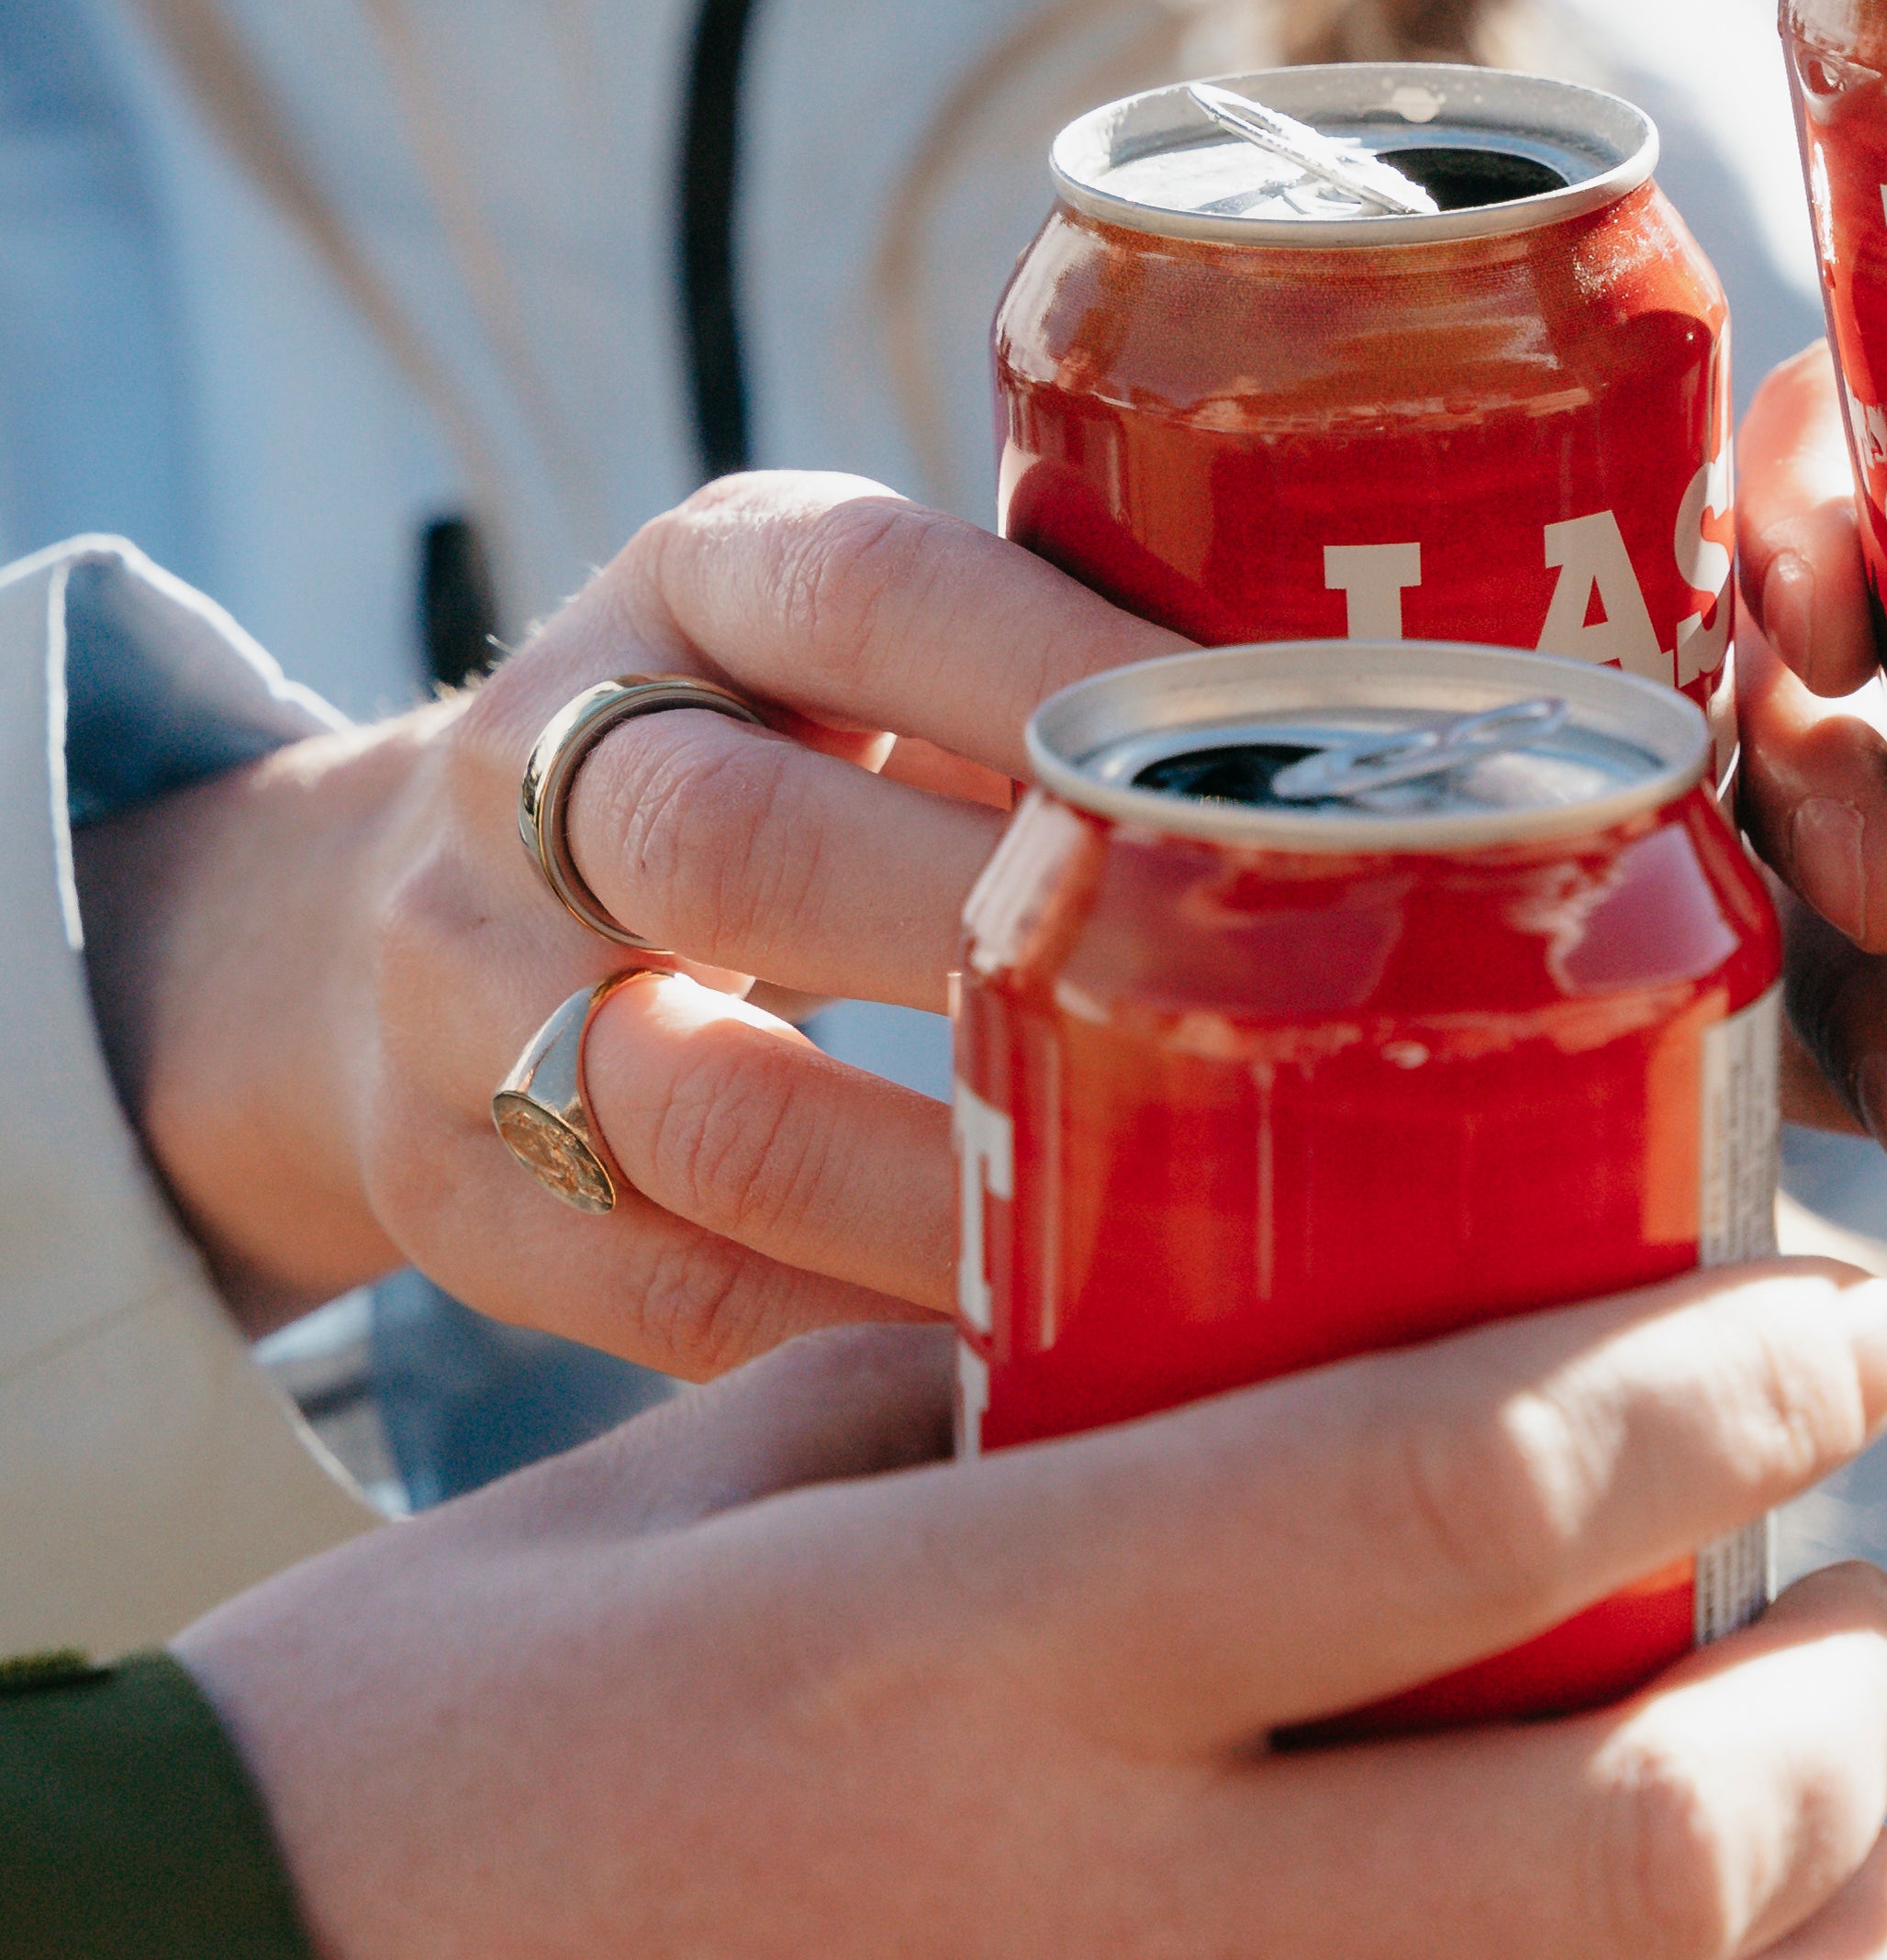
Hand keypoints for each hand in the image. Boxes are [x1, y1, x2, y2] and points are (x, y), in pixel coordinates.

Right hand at [75, 473, 1174, 1364]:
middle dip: (993, 942)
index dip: (1052, 671)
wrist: (403, 902)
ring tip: (1168, 1245)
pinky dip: (868, 1344)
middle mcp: (532, 770)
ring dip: (945, 1196)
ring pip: (697, 1106)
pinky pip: (676, 1295)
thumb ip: (1071, 679)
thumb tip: (1410, 766)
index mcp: (690, 586)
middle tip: (1239, 1023)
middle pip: (733, 849)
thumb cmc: (781, 766)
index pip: (861, 594)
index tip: (1259, 760)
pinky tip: (1041, 1374)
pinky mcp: (455, 1196)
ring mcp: (462, 993)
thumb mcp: (876, 659)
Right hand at [178, 1261, 1886, 1959]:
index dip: (1737, 1378)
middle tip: (1875, 1595)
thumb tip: (1206, 1340)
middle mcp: (1105, 1957)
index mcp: (984, 1660)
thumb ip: (958, 1414)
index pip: (1490, 1475)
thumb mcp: (648, 1518)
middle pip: (1650, 1824)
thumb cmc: (386, 1807)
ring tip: (1878, 1856)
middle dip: (1844, 1691)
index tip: (1850, 1326)